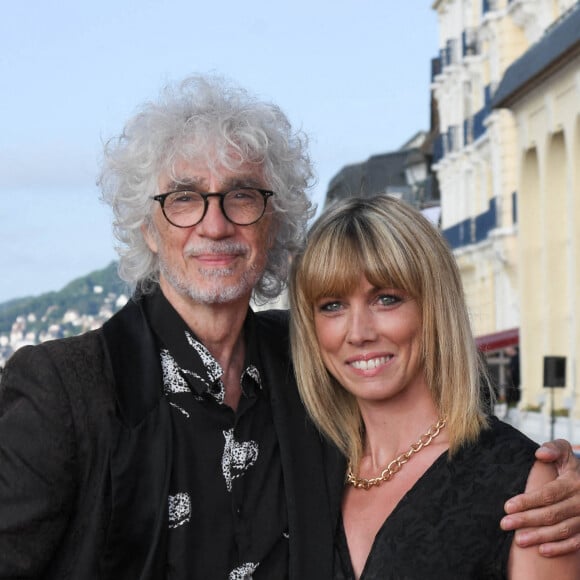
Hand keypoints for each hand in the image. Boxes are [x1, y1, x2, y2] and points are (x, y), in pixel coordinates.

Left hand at [501, 439, 579, 555]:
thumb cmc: (570, 464)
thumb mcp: (565, 451)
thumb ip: (553, 449)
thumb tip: (540, 454)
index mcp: (573, 482)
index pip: (547, 494)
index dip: (527, 501)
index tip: (507, 507)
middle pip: (551, 514)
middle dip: (527, 520)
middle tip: (504, 524)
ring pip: (562, 530)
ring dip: (540, 537)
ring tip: (519, 540)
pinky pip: (576, 542)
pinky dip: (560, 548)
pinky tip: (542, 550)